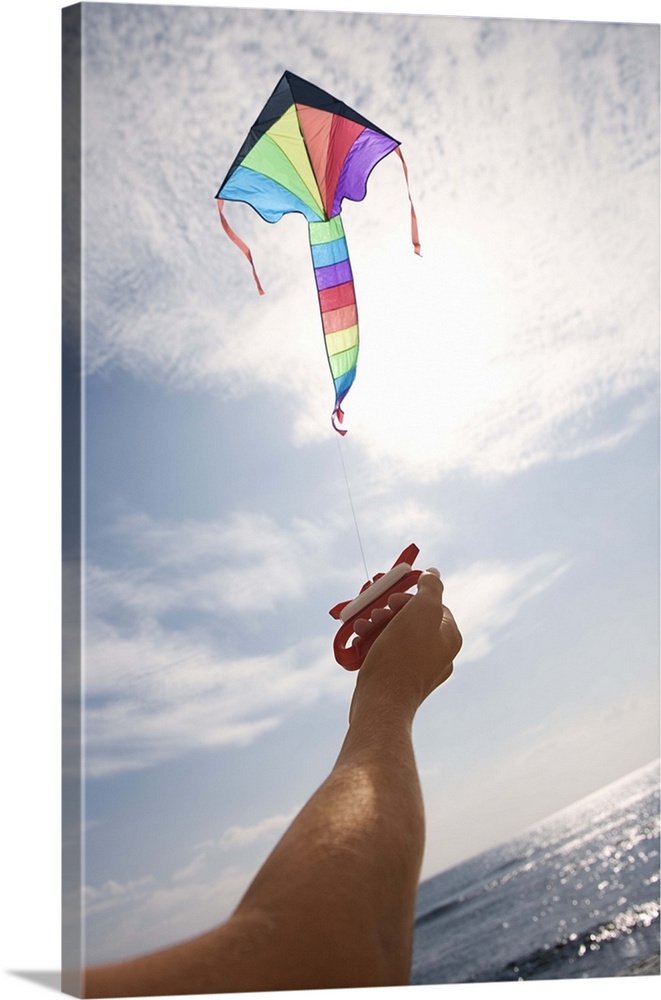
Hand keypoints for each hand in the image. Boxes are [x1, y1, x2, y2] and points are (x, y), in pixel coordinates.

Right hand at [349, 569, 461, 722]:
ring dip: (377, 624)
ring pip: (398, 635)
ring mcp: (420, 670)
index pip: (434, 604)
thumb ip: (431, 588)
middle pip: (413, 618)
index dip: (411, 597)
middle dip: (389, 610)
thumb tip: (434, 573)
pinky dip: (374, 642)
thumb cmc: (402, 656)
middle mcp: (439, 654)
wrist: (382, 704)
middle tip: (373, 612)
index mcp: (449, 638)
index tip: (391, 600)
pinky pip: (389, 652)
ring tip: (361, 626)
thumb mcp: (421, 611)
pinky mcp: (400, 681)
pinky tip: (359, 641)